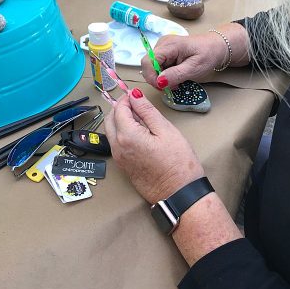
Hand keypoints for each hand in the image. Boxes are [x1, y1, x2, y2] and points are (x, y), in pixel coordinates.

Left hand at [104, 89, 203, 203]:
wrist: (179, 194)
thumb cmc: (178, 163)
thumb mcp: (166, 131)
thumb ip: (147, 111)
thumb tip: (134, 95)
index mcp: (126, 136)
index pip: (119, 109)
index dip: (126, 99)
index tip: (135, 94)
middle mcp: (117, 147)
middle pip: (110, 120)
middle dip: (119, 108)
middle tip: (136, 104)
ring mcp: (118, 158)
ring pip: (111, 132)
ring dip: (119, 121)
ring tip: (140, 118)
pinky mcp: (123, 166)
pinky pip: (116, 144)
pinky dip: (122, 133)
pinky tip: (139, 133)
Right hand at [142, 33, 224, 91]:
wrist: (217, 47)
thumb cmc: (208, 54)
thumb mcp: (194, 68)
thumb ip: (176, 75)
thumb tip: (159, 82)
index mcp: (169, 45)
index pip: (148, 61)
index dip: (151, 76)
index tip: (162, 87)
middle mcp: (162, 44)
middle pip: (148, 65)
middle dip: (156, 79)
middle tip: (171, 87)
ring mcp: (163, 47)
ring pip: (152, 67)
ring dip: (161, 78)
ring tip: (176, 82)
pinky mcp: (165, 52)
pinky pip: (158, 66)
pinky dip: (164, 75)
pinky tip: (175, 76)